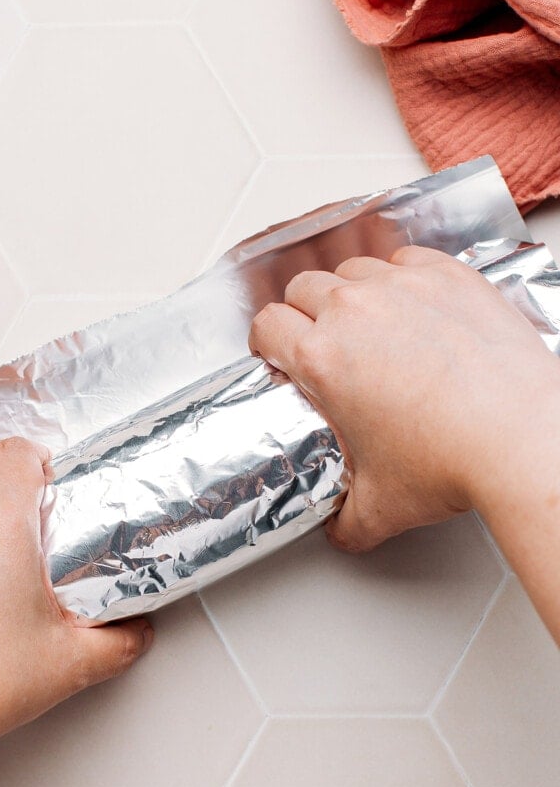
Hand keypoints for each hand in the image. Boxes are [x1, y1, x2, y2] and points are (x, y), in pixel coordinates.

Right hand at [249, 245, 559, 550]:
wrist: (521, 438)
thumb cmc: (455, 460)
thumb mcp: (382, 507)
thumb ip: (346, 520)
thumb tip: (341, 529)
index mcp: (322, 358)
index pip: (267, 325)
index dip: (266, 340)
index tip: (278, 351)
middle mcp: (355, 311)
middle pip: (303, 288)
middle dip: (303, 313)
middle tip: (321, 341)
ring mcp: (403, 287)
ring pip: (352, 269)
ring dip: (349, 291)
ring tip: (368, 322)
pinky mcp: (448, 276)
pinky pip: (405, 258)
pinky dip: (400, 275)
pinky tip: (412, 302)